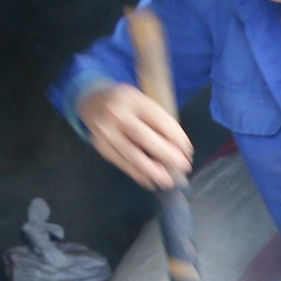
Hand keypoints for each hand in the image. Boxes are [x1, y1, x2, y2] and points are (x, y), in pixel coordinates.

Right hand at [78, 83, 192, 189]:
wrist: (92, 101)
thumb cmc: (127, 104)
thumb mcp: (142, 101)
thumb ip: (157, 120)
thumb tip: (178, 148)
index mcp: (132, 98)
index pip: (157, 119)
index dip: (175, 136)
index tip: (188, 151)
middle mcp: (116, 114)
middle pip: (143, 137)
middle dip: (166, 154)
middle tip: (183, 167)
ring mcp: (105, 131)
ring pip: (131, 154)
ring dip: (152, 170)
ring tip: (168, 181)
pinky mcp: (100, 145)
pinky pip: (120, 162)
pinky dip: (136, 173)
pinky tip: (149, 181)